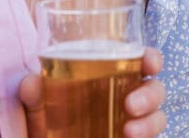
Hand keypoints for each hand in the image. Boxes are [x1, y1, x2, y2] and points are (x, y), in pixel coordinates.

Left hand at [20, 47, 166, 137]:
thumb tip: (31, 83)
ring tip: (130, 132)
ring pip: (157, 118)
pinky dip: (147, 137)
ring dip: (151, 123)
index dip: (151, 59)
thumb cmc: (47, 122)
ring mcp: (130, 123)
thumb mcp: (40, 108)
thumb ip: (36, 96)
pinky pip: (149, 137)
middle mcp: (126, 98)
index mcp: (110, 77)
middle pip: (154, 89)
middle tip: (131, 106)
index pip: (139, 61)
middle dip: (151, 95)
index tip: (150, 64)